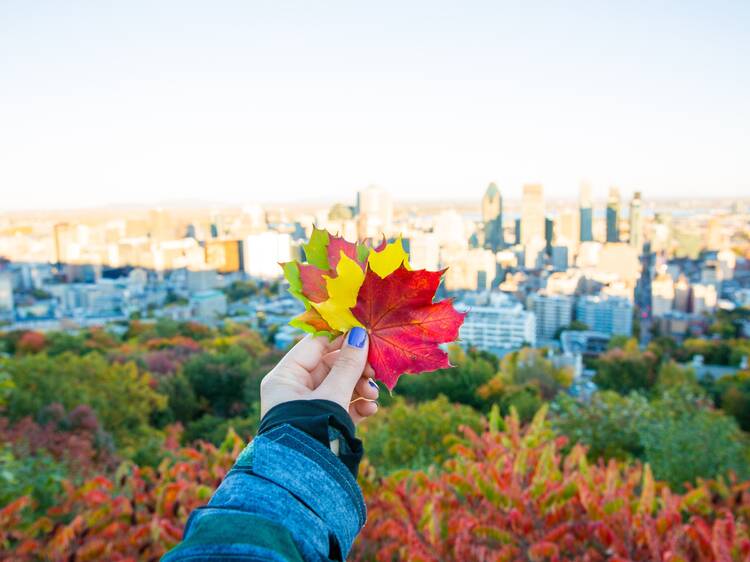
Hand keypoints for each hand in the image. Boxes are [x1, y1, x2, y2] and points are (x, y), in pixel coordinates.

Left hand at [260, 327, 378, 423]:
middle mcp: (295, 389)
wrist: (304, 483)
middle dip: (356, 368)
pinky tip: (371, 410)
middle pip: (331, 365)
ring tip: (374, 396)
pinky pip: (344, 405)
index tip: (366, 334)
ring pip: (340, 385)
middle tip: (376, 370)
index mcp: (286, 377)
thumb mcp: (331, 395)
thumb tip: (360, 334)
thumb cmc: (311, 431)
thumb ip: (348, 365)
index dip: (341, 338)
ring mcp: (310, 407)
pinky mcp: (324, 423)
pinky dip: (359, 405)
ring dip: (360, 387)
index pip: (315, 345)